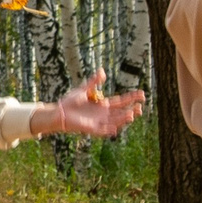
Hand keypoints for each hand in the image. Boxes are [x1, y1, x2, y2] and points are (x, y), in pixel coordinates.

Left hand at [32, 71, 146, 138]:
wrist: (59, 111)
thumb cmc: (70, 101)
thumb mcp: (84, 89)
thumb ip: (94, 81)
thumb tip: (102, 71)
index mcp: (103, 104)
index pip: (121, 102)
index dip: (131, 98)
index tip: (142, 94)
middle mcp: (103, 114)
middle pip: (121, 113)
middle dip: (131, 110)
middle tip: (141, 107)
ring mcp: (98, 122)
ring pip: (115, 121)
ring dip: (123, 119)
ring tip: (132, 114)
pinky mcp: (91, 128)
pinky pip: (102, 131)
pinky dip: (108, 130)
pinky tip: (116, 128)